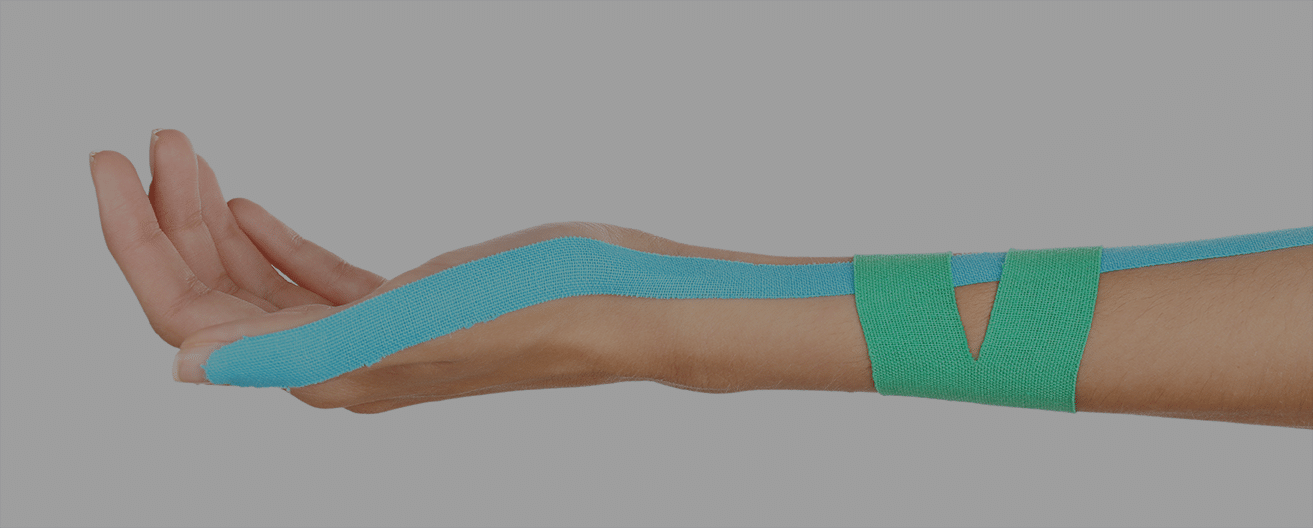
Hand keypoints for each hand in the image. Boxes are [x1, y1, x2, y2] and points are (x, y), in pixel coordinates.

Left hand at [95, 130, 871, 413]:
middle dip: (171, 221)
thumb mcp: (401, 320)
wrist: (624, 303)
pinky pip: (313, 281)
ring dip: (217, 224)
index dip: (138, 244)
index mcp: (324, 372)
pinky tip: (254, 211)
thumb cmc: (530, 310)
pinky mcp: (404, 308)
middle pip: (217, 299)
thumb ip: (292, 341)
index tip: (110, 166)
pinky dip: (273, 243)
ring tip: (189, 156)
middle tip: (151, 142)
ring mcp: (369, 336)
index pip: (194, 317)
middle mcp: (335, 363)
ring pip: (260, 287)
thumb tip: (185, 366)